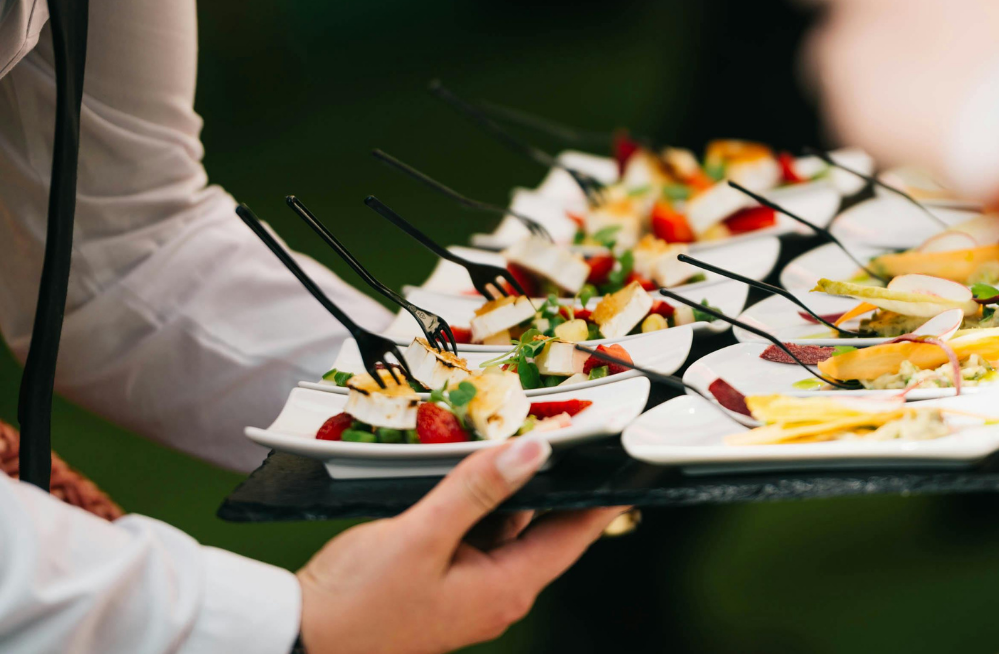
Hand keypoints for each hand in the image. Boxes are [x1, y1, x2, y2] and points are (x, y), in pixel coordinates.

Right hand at [296, 436, 626, 653]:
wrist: (298, 642)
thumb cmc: (356, 606)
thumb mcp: (421, 537)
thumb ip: (477, 490)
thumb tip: (533, 453)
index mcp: (505, 588)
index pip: (574, 535)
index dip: (604, 498)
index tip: (631, 466)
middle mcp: (496, 592)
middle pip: (544, 527)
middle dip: (558, 482)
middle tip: (575, 434)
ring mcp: (468, 589)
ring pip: (508, 527)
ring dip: (513, 488)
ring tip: (523, 439)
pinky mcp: (442, 582)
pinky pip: (476, 535)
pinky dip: (479, 503)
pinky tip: (470, 472)